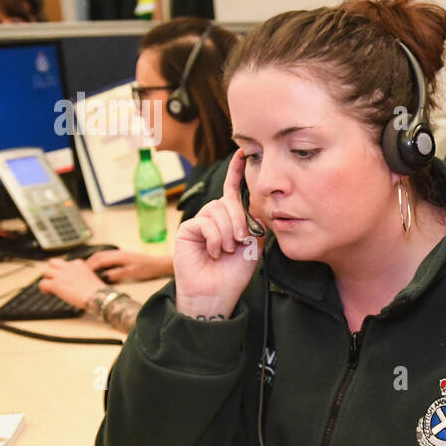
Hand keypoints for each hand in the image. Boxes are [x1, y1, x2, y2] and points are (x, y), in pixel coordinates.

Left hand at [39, 258, 107, 309]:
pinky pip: (42, 283)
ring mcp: (61, 275)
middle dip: (52, 270)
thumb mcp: (91, 278)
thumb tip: (78, 284)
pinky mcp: (56, 284)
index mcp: (79, 264)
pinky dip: (43, 289)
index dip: (64, 270)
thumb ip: (82, 277)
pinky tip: (48, 293)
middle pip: (53, 263)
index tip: (65, 278)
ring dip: (47, 279)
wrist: (98, 296)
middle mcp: (69, 267)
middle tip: (54, 279)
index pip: (67, 263)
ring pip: (45, 271)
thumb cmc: (98, 292)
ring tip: (50, 287)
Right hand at [85, 248, 171, 282]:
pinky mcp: (123, 256)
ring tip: (85, 269)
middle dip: (87, 263)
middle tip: (78, 271)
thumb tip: (103, 277)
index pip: (98, 261)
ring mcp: (120, 254)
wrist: (159, 264)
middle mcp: (117, 253)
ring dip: (92, 261)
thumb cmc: (147, 269)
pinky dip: (99, 261)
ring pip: (101, 255)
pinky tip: (99, 266)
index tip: (80, 274)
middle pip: (97, 256)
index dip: (88, 268)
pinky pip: (106, 256)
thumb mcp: (131, 274)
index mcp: (118, 257)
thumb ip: (117, 274)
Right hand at [173, 150, 262, 316]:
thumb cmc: (234, 273)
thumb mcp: (253, 246)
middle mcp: (215, 217)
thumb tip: (257, 208)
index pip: (233, 191)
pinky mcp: (188, 229)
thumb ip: (255, 224)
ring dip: (228, 232)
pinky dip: (215, 237)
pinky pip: (205, 222)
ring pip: (218, 211)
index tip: (244, 152)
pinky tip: (215, 251)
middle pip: (229, 202)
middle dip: (239, 220)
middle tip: (242, 240)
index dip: (237, 171)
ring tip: (227, 249)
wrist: (217, 293)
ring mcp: (200, 222)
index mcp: (232, 219)